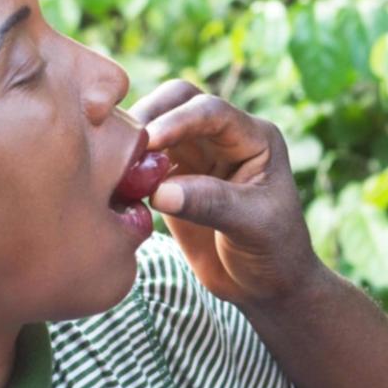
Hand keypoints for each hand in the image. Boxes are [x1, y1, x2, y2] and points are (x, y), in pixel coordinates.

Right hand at [131, 79, 317, 304]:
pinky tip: (114, 183)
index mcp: (255, 138)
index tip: (149, 140)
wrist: (265, 286)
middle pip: (178, 101)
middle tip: (121, 142)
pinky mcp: (173, 180)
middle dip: (149, 114)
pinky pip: (143, 160)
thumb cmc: (275, 252)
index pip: (212, 112)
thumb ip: (210, 204)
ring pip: (156, 125)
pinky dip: (126, 166)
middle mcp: (224, 139)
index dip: (178, 120)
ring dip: (132, 139)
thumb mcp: (253, 226)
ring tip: (113, 164)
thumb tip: (159, 192)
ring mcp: (197, 157)